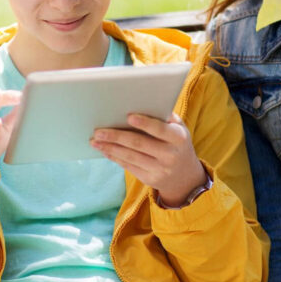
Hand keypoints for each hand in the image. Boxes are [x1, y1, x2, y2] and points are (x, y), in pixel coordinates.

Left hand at [90, 112, 204, 205]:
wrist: (185, 176)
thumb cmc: (176, 143)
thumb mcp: (178, 129)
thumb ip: (164, 117)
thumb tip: (141, 103)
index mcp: (179, 138)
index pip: (160, 130)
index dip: (145, 123)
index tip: (128, 116)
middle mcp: (170, 155)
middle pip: (139, 143)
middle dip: (116, 136)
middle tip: (98, 131)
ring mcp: (160, 169)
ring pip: (130, 156)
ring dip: (110, 148)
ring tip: (95, 141)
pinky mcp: (150, 179)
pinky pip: (128, 166)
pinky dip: (114, 157)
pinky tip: (104, 150)